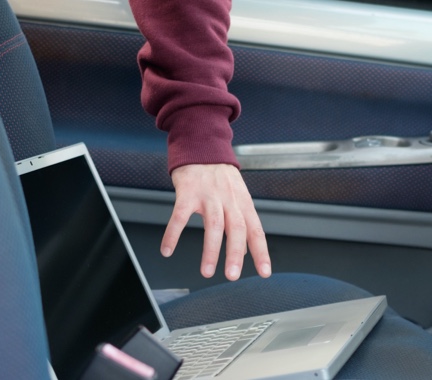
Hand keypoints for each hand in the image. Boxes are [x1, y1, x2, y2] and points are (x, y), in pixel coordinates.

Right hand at [163, 164, 270, 280]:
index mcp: (243, 202)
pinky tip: (167, 250)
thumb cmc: (220, 175)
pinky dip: (172, 234)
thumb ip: (242, 222)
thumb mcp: (238, 195)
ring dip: (210, 250)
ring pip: (213, 225)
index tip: (264, 272)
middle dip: (235, 254)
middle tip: (232, 275)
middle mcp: (228, 199)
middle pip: (236, 228)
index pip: (256, 230)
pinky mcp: (187, 191)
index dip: (261, 252)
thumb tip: (247, 251)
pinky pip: (179, 216)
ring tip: (207, 271)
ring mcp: (208, 195)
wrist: (201, 145)